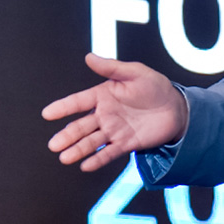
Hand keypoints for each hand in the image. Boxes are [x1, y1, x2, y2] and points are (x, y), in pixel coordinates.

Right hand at [42, 53, 187, 171]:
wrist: (176, 108)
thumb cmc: (155, 86)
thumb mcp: (135, 72)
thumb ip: (112, 68)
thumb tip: (89, 57)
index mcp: (103, 95)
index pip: (78, 102)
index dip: (63, 107)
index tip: (47, 114)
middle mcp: (104, 114)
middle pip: (81, 126)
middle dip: (67, 136)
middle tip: (53, 145)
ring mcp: (114, 131)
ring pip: (91, 142)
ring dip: (77, 150)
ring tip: (64, 158)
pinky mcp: (126, 144)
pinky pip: (109, 153)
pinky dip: (97, 160)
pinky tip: (85, 166)